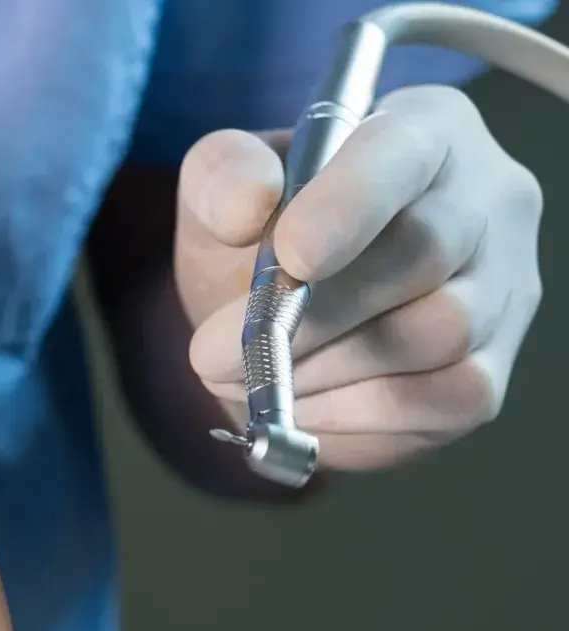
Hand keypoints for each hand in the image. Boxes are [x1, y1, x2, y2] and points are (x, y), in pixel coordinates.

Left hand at [177, 85, 543, 471]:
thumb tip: (246, 204)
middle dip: (311, 315)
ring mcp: (501, 292)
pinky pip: (443, 400)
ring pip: (438, 334)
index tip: (292, 256)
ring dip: (323, 369)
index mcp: (424, 129)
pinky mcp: (487, 374)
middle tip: (216, 352)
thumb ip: (222, 177)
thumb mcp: (221, 188)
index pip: (406, 151)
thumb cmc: (262, 236)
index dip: (352, 204)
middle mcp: (486, 201)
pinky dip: (355, 414)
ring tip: (250, 377)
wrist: (276, 318)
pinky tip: (297, 407)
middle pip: (426, 254)